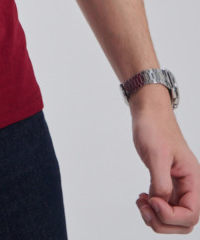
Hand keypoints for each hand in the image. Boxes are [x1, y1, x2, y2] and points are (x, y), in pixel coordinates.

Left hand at [131, 90, 199, 232]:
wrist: (148, 111)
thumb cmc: (154, 127)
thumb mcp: (157, 155)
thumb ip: (161, 183)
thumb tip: (161, 203)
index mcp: (193, 179)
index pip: (191, 214)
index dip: (170, 215)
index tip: (153, 200)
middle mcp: (189, 185)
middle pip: (184, 222)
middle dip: (162, 222)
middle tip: (144, 207)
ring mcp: (178, 185)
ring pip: (173, 217)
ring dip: (156, 217)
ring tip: (141, 202)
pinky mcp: (167, 182)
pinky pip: (164, 206)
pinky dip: (153, 208)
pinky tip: (142, 198)